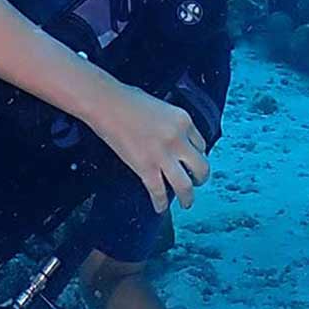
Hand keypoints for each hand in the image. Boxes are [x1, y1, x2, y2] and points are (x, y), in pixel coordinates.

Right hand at [91, 84, 210, 210]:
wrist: (106, 103)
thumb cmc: (128, 100)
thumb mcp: (161, 107)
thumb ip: (171, 124)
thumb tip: (172, 139)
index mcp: (184, 120)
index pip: (202, 144)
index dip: (198, 156)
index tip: (193, 162)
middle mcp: (178, 139)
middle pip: (201, 166)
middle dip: (200, 178)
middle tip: (196, 183)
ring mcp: (163, 154)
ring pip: (185, 185)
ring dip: (188, 197)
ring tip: (187, 202)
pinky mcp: (145, 167)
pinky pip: (158, 191)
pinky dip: (161, 203)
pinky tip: (160, 208)